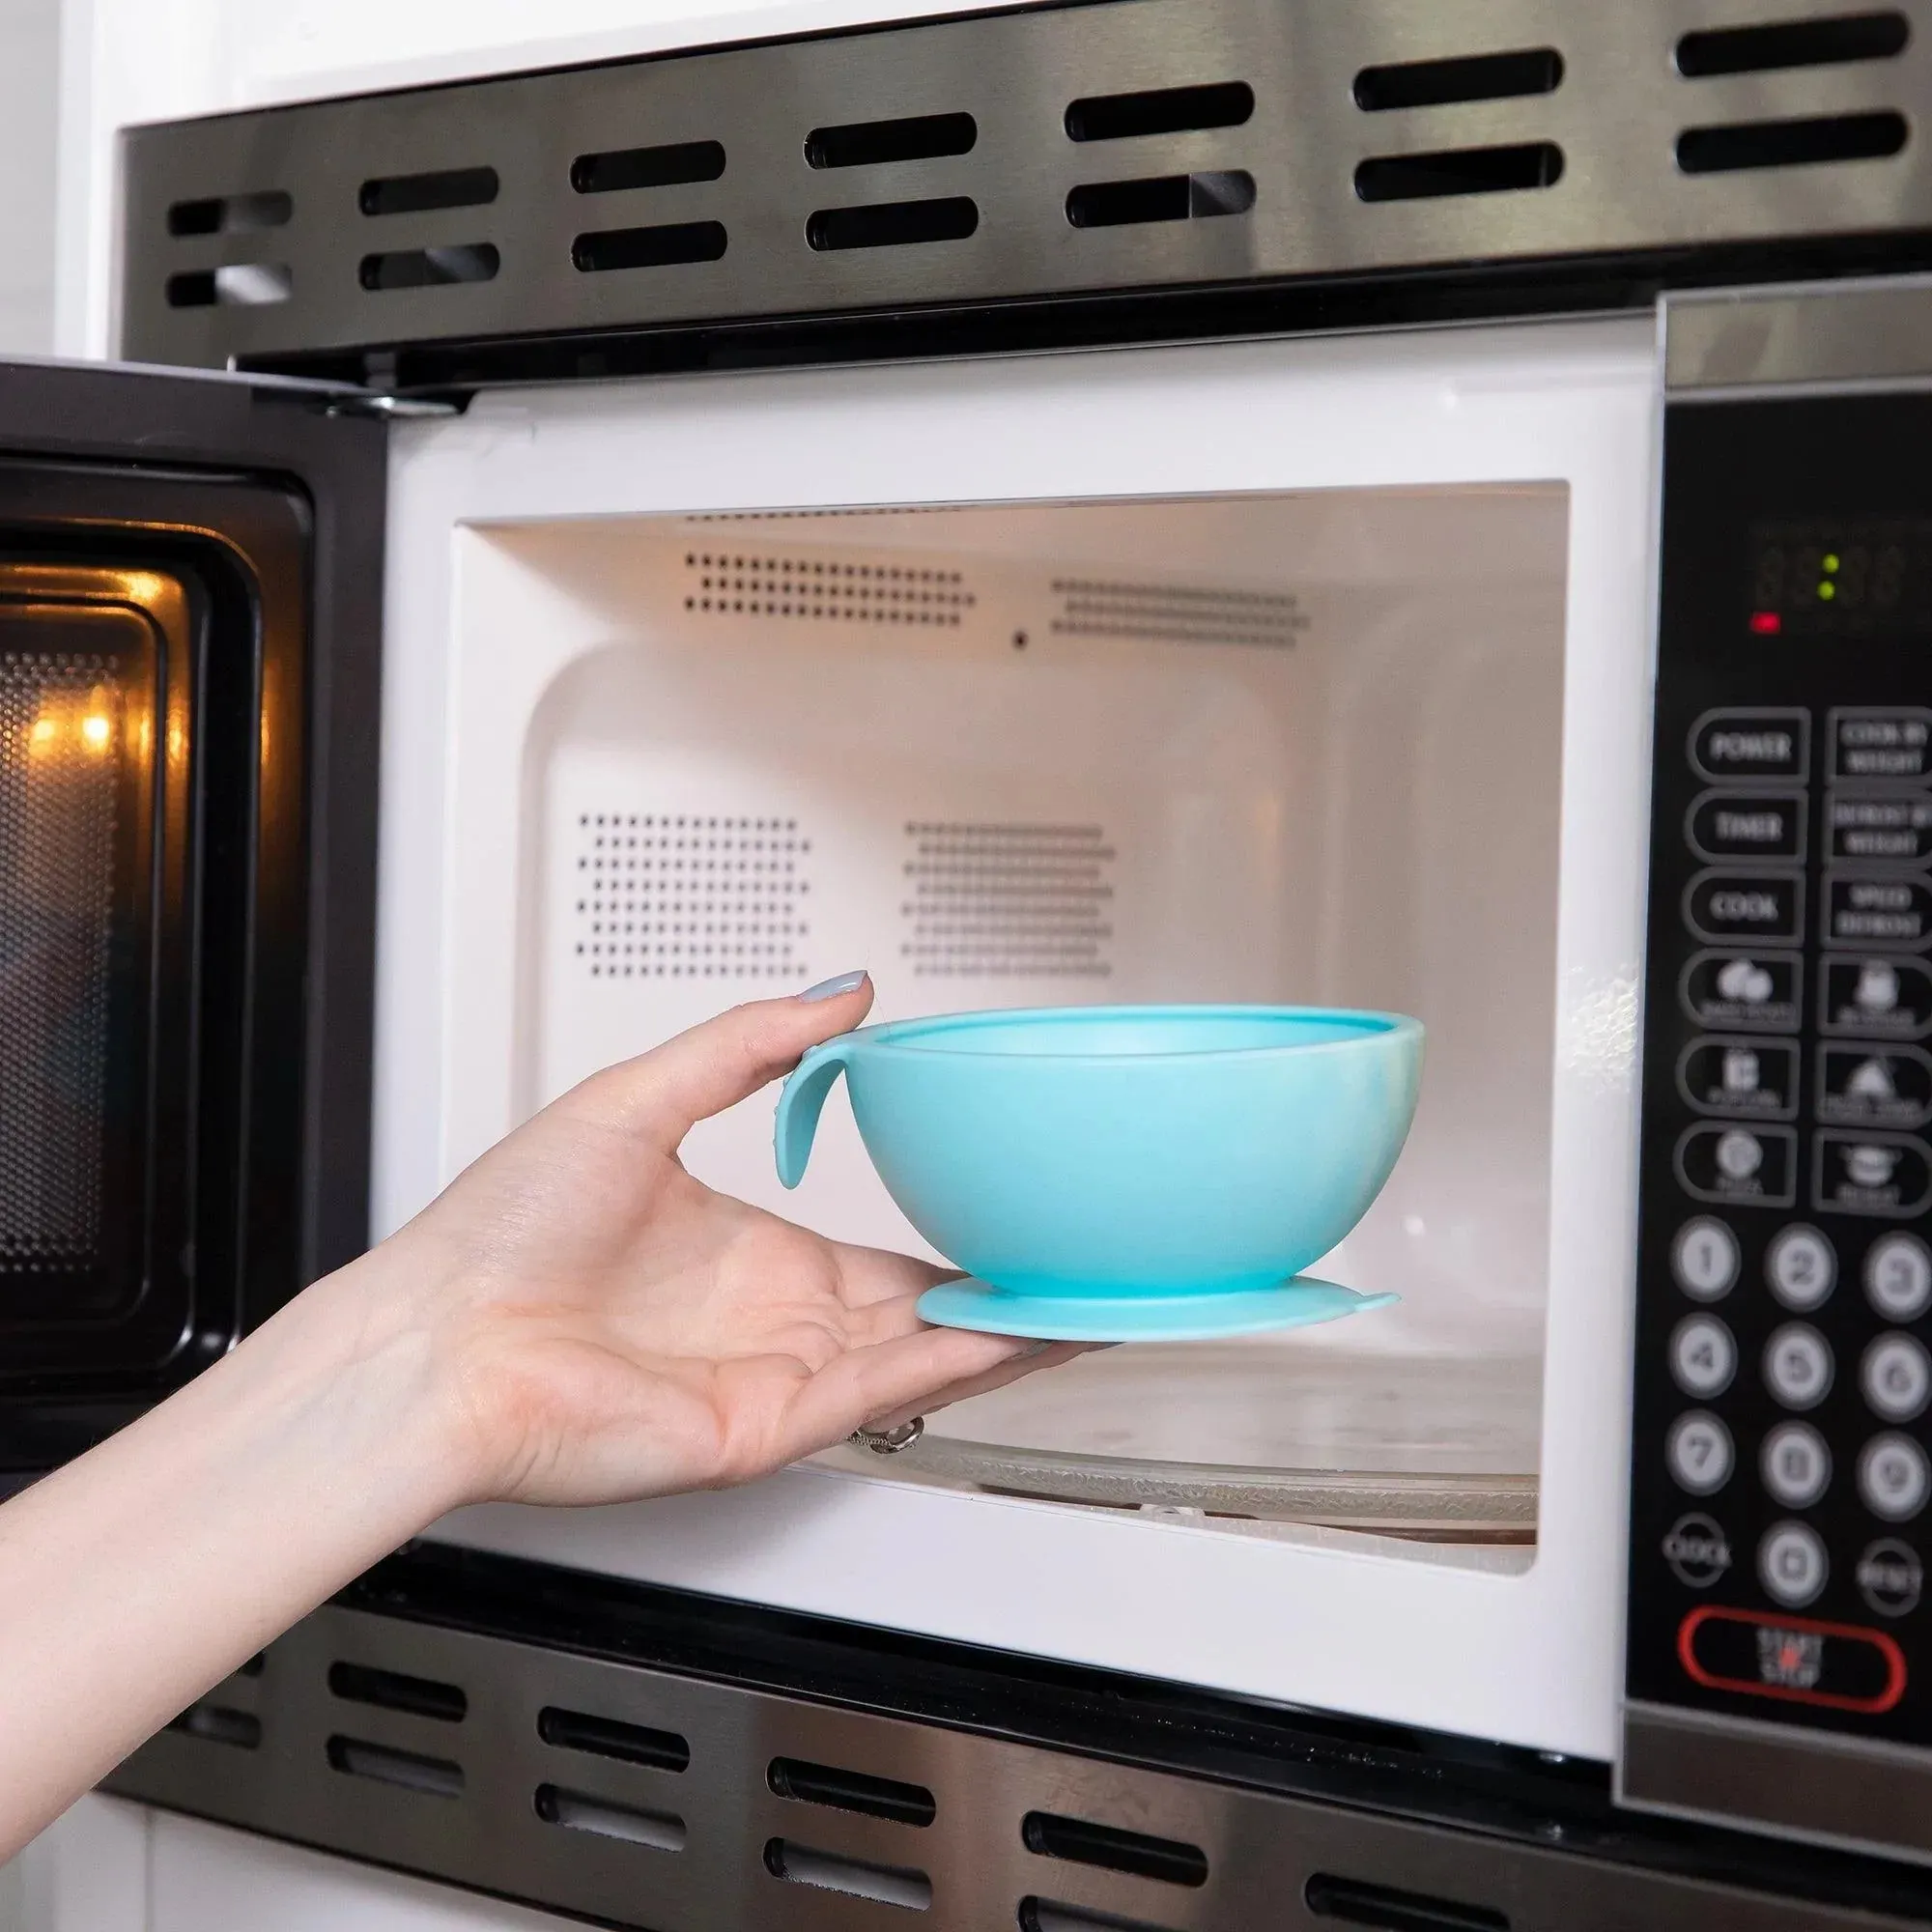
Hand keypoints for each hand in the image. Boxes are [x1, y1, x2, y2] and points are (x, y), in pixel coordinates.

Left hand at [362, 975, 1079, 1506]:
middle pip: (917, 1308)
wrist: (432, 1337)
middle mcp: (767, 1318)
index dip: (952, 1235)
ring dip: (1006, 1330)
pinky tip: (1018, 1333)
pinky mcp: (760, 1429)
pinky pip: (878, 1391)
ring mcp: (769, 1377)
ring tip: (1092, 1298)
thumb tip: (839, 994)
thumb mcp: (636, 1100)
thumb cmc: (497, 1235)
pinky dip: (956, 1365)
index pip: (878, 1249)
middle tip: (1086, 1264)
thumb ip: (747, 1045)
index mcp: (744, 1250)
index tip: (1012, 1212)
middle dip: (1003, 1293)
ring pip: (919, 1355)